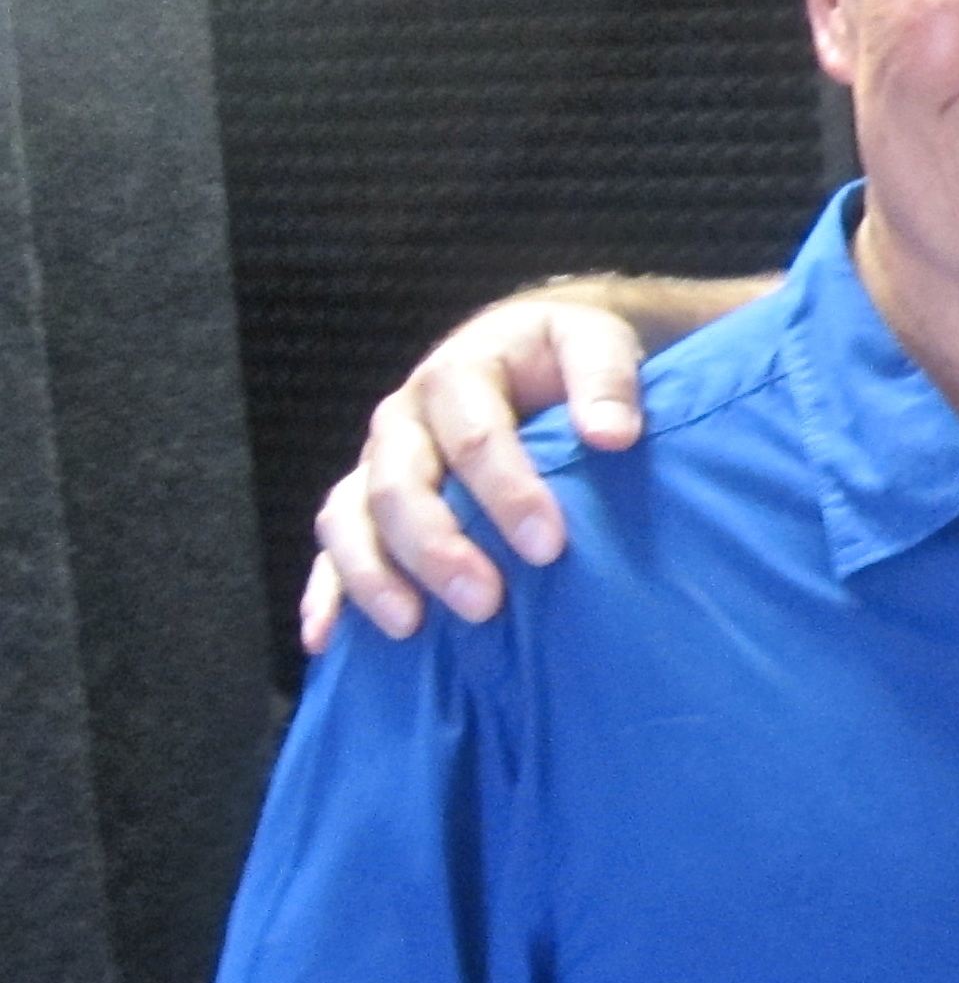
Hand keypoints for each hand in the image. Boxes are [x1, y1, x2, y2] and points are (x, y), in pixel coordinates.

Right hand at [299, 295, 647, 648]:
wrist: (531, 350)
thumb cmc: (562, 356)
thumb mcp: (593, 341)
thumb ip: (606, 378)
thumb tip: (612, 435)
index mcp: (457, 376)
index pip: (474, 437)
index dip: (508, 492)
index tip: (548, 545)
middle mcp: (403, 421)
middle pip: (398, 485)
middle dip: (436, 548)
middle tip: (486, 602)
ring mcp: (376, 464)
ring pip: (349, 519)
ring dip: (374, 575)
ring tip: (410, 626)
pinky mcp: (366, 505)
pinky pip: (332, 549)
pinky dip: (323, 593)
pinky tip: (326, 641)